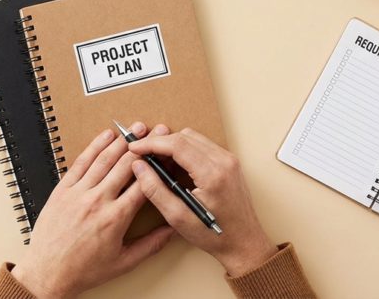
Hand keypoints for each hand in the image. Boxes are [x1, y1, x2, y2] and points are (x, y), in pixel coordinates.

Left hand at [11, 123, 174, 298]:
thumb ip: (151, 245)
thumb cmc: (84, 270)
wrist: (47, 273)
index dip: (157, 166)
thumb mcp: (123, 263)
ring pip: (104, 160)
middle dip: (143, 147)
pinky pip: (80, 163)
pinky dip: (94, 147)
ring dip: (122, 142)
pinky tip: (106, 136)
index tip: (166, 155)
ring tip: (135, 128)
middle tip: (156, 131)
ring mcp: (78, 194)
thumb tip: (172, 230)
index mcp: (115, 219)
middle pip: (126, 166)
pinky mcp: (62, 190)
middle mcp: (98, 202)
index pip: (143, 185)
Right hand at [128, 125, 277, 276]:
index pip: (177, 144)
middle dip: (160, 142)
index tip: (135, 147)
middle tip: (142, 154)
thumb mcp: (178, 217)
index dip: (152, 143)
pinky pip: (203, 145)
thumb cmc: (214, 235)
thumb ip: (155, 190)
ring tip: (157, 160)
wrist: (244, 243)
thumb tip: (139, 167)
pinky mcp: (230, 162)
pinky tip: (174, 164)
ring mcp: (229, 160)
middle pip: (184, 136)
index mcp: (212, 174)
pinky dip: (185, 149)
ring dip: (173, 144)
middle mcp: (224, 161)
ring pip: (193, 138)